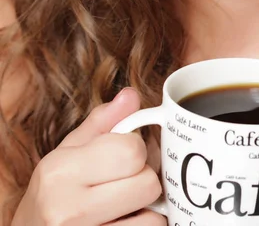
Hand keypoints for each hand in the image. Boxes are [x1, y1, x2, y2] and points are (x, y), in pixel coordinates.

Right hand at [12, 88, 165, 225]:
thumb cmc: (55, 192)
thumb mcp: (69, 152)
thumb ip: (103, 122)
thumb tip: (131, 95)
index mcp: (61, 171)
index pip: (132, 151)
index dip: (136, 151)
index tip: (122, 157)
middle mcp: (67, 209)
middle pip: (147, 183)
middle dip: (142, 179)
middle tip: (124, 183)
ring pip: (153, 217)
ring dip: (145, 209)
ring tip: (122, 206)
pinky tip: (122, 221)